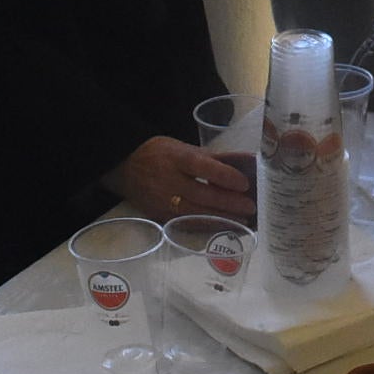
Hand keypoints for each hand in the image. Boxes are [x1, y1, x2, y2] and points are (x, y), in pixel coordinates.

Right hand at [105, 136, 255, 221]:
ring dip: (222, 219)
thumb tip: (244, 161)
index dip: (225, 176)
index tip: (244, 184)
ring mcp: (163, 202)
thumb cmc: (159, 153)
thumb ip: (211, 157)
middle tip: (250, 207)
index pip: (203, 168)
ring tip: (243, 220)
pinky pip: (187, 224)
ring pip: (196, 214)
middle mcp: (169, 181)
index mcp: (176, 158)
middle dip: (229, 203)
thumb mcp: (183, 147)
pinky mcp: (160, 216)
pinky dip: (207, 226)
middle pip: (202, 195)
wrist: (123, 166)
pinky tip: (223, 226)